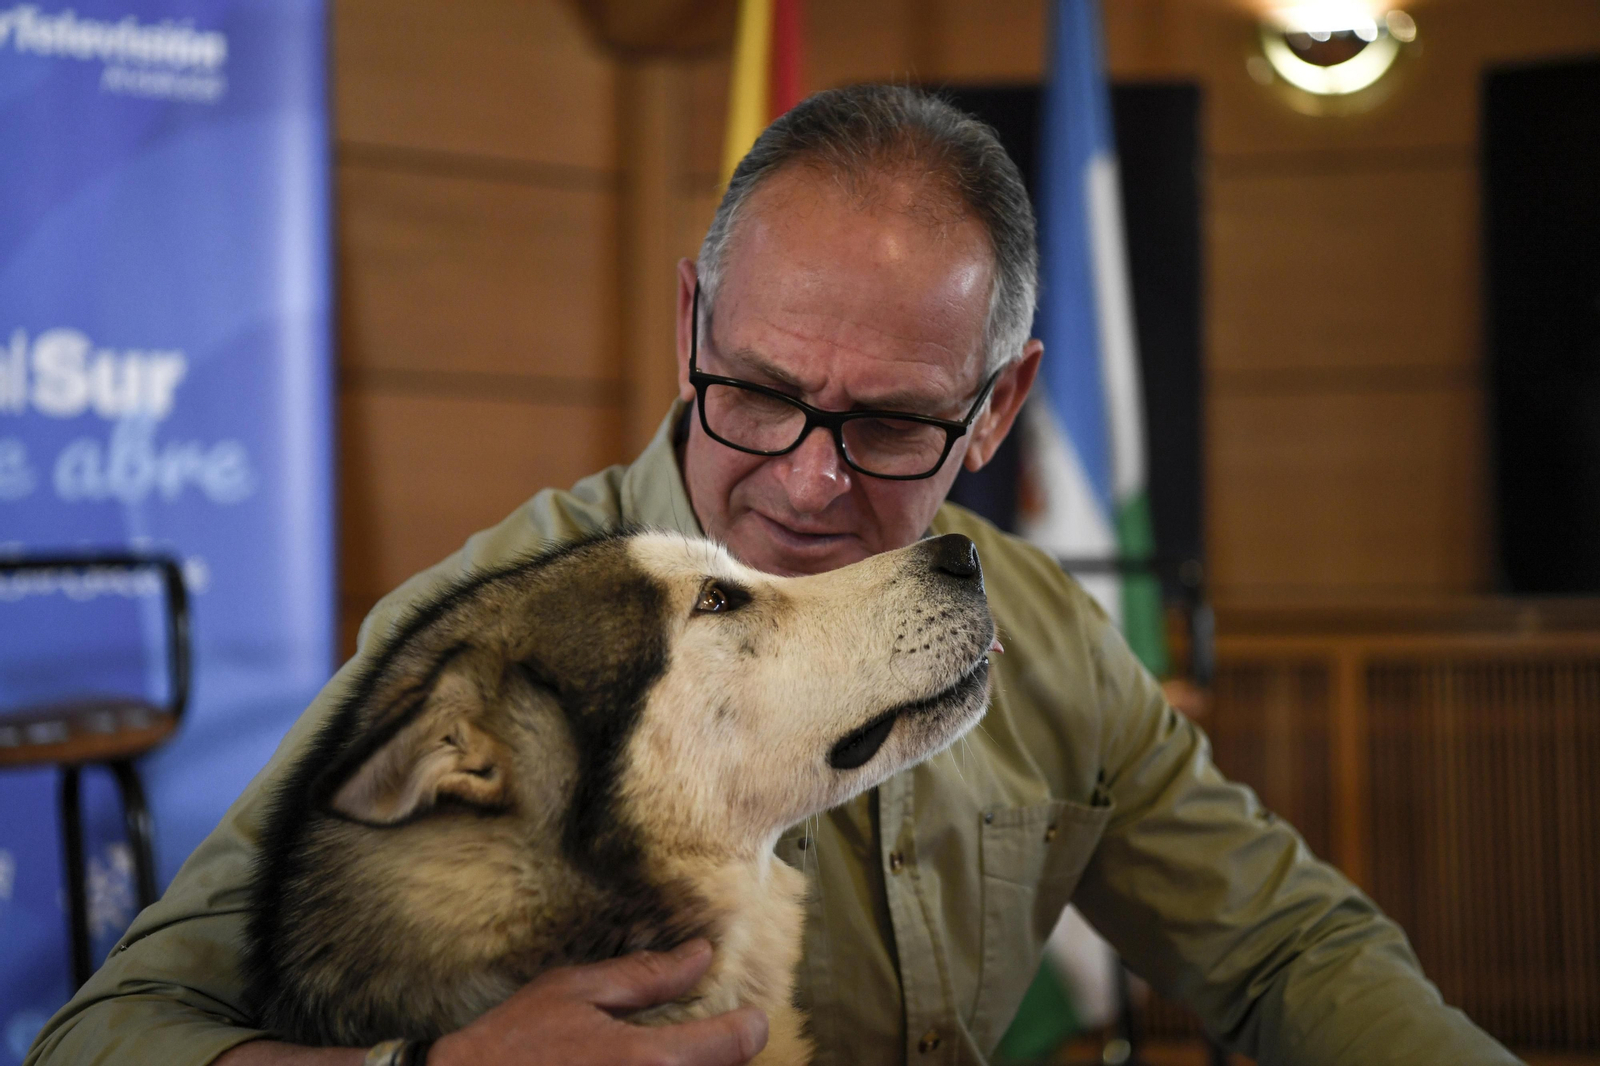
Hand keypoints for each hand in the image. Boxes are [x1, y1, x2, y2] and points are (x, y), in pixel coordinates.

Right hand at [428, 939, 767, 1065]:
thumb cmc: (510, 1047)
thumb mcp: (575, 993)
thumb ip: (645, 977)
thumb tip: (699, 956)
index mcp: (650, 1061)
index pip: (739, 1044)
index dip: (748, 1024)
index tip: (745, 1015)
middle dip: (715, 1052)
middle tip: (693, 1035)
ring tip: (645, 1057)